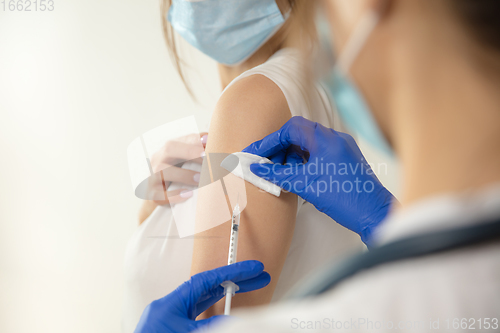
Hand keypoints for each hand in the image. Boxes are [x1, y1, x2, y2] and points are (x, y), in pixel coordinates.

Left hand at [134, 260, 270, 332]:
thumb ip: (212, 327)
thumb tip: (234, 322)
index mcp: (171, 303)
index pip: (207, 280)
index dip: (232, 272)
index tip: (252, 268)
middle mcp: (172, 307)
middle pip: (209, 289)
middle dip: (235, 283)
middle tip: (259, 278)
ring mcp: (173, 318)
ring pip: (205, 302)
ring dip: (226, 297)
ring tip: (249, 291)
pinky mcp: (175, 328)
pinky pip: (198, 315)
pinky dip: (215, 312)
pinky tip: (227, 314)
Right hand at [148, 133, 207, 205]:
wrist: (158, 193)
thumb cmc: (177, 172)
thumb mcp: (186, 159)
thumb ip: (197, 148)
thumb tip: (209, 138)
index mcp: (167, 150)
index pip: (182, 140)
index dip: (194, 141)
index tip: (209, 142)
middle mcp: (158, 159)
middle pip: (169, 149)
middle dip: (189, 152)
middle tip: (206, 157)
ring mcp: (152, 176)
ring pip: (162, 171)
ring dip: (183, 174)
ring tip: (200, 179)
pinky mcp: (151, 193)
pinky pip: (159, 194)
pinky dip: (174, 195)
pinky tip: (188, 194)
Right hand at [243, 117, 394, 244]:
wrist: (375, 214)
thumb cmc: (346, 199)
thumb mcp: (306, 186)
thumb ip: (278, 175)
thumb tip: (258, 169)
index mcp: (327, 139)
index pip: (291, 129)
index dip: (271, 140)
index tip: (257, 153)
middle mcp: (335, 139)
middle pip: (299, 133)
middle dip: (279, 148)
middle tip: (265, 164)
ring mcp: (342, 148)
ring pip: (308, 143)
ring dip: (291, 155)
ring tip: (279, 172)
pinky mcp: (345, 159)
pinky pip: (318, 152)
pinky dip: (303, 161)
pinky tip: (295, 174)